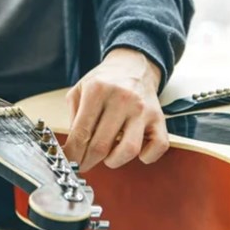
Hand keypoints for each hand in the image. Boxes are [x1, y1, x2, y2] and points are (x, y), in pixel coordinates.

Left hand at [63, 48, 168, 172]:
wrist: (133, 65)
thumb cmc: (104, 81)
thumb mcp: (80, 89)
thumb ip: (74, 117)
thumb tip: (72, 148)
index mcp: (97, 90)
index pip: (81, 133)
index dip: (73, 154)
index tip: (70, 162)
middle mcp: (122, 99)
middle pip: (101, 146)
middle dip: (88, 161)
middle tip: (84, 164)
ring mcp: (142, 109)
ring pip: (129, 150)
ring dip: (114, 161)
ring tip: (108, 157)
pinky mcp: (159, 117)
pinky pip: (158, 146)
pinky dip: (147, 156)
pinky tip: (136, 151)